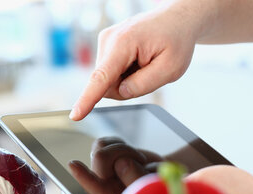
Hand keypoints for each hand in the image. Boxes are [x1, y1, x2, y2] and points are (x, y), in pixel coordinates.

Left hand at [68, 137, 160, 193]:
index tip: (73, 165)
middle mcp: (103, 187)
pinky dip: (118, 144)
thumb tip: (120, 163)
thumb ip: (136, 177)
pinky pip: (103, 142)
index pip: (98, 190)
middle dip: (123, 153)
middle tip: (141, 162)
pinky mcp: (101, 158)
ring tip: (138, 161)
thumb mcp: (151, 184)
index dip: (85, 177)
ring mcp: (100, 172)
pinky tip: (129, 154)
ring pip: (101, 148)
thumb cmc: (156, 184)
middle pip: (101, 158)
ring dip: (123, 149)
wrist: (161, 176)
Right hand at [70, 5, 198, 120]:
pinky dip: (125, 73)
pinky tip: (137, 61)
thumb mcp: (171, 68)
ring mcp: (105, 42)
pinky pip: (111, 73)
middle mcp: (109, 40)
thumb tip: (121, 92)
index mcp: (124, 43)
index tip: (75, 115)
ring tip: (145, 63)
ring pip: (109, 81)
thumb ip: (144, 84)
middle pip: (107, 85)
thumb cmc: (176, 39)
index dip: (87, 99)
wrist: (177, 19)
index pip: (101, 78)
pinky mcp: (106, 46)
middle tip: (149, 72)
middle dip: (127, 88)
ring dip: (127, 80)